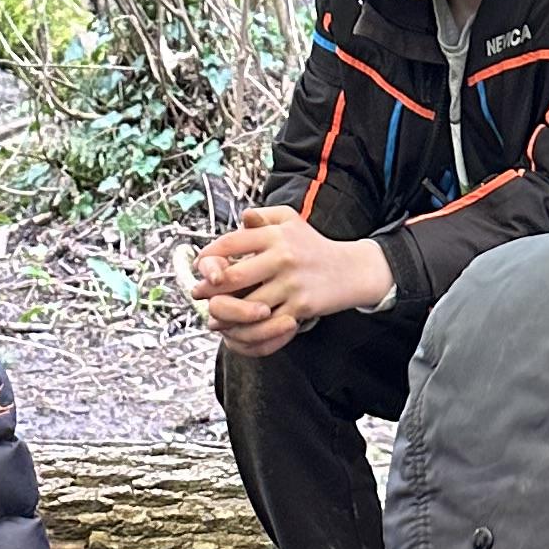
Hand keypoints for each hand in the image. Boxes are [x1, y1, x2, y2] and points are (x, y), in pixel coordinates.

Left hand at [190, 206, 394, 357]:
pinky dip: (249, 331)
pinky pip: (267, 325)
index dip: (208, 257)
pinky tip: (238, 331)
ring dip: (226, 316)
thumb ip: (264, 217)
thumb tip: (242, 218)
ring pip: (247, 306)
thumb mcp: (291, 221)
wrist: (350, 270)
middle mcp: (282, 257)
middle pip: (232, 277)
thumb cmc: (314, 246)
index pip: (230, 243)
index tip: (199, 267)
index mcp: (275, 235)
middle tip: (197, 295)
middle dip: (209, 289)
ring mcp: (292, 284)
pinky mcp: (301, 307)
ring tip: (214, 319)